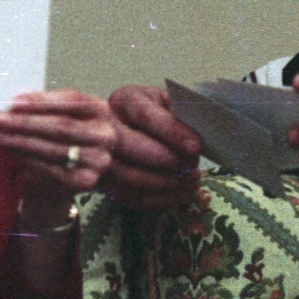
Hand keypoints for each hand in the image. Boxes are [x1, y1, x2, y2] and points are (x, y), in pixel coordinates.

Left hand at [0, 90, 116, 215]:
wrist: (64, 178)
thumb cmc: (59, 140)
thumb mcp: (57, 117)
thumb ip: (42, 108)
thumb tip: (13, 105)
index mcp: (101, 110)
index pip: (72, 100)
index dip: (41, 101)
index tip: (14, 103)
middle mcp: (105, 135)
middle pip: (62, 126)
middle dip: (27, 122)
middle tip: (0, 119)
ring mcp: (99, 159)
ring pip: (53, 148)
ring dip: (21, 141)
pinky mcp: (86, 180)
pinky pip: (50, 168)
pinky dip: (26, 158)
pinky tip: (10, 150)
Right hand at [103, 85, 202, 209]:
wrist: (151, 132)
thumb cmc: (167, 115)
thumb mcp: (175, 104)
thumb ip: (184, 115)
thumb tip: (196, 140)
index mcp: (125, 100)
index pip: (145, 115)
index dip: (171, 132)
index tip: (196, 147)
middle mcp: (106, 127)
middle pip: (128, 146)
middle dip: (165, 159)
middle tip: (192, 164)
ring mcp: (102, 158)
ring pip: (129, 177)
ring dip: (167, 182)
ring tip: (193, 177)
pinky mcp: (110, 185)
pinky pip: (134, 198)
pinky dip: (164, 198)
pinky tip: (184, 190)